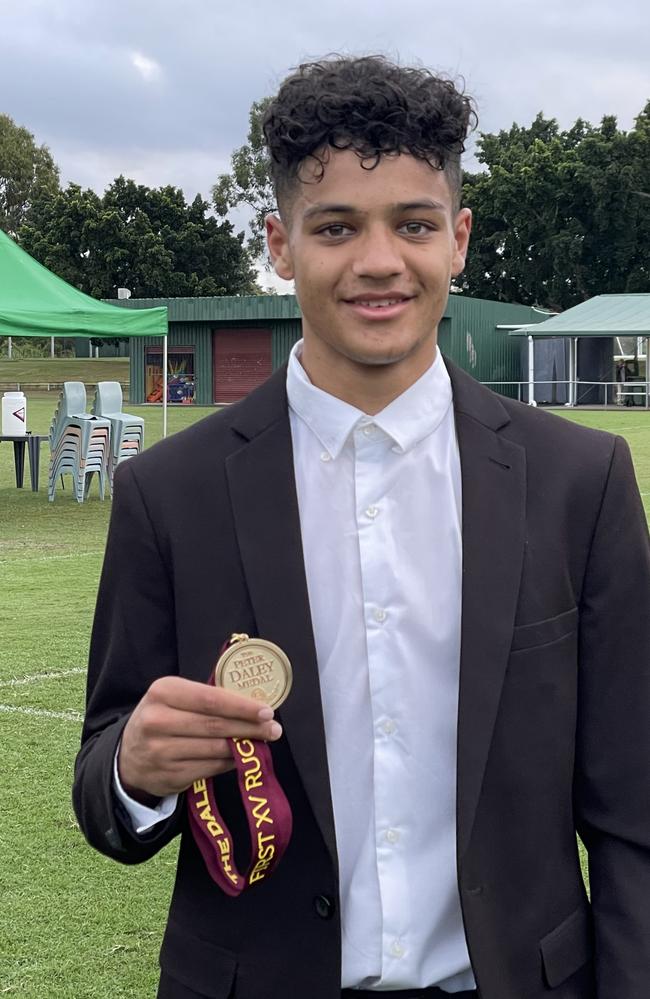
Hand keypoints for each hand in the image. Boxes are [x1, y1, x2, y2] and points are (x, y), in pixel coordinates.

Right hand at [117, 676, 282, 802]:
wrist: (128, 756)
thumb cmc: (162, 718)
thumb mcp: (175, 698)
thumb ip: (208, 699)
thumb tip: (254, 707)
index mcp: (162, 692)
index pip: (210, 699)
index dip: (241, 706)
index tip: (267, 710)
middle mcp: (157, 721)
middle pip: (215, 725)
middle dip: (250, 727)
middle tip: (274, 729)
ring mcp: (161, 752)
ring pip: (215, 750)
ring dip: (244, 747)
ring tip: (263, 742)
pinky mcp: (168, 777)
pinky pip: (209, 769)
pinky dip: (229, 763)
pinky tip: (241, 757)